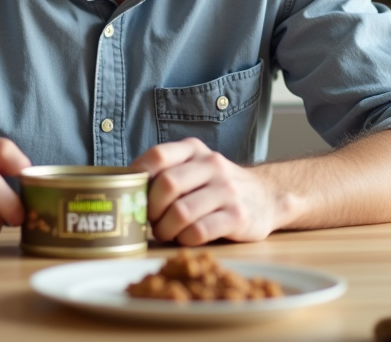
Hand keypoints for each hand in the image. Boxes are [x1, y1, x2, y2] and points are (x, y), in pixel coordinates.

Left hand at [130, 138, 280, 245]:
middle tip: (148, 221)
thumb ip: (167, 172)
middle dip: (150, 209)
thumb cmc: (218, 186)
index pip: (158, 155)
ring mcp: (227, 190)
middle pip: (167, 185)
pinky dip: (184, 239)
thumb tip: (122, 189)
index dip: (137, 176)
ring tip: (165, 232)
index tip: (129, 194)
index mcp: (195, 150)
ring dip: (165, 229)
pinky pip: (199, 232)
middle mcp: (212, 165)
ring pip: (181, 212)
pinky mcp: (238, 217)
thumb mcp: (196, 167)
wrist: (268, 196)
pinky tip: (185, 238)